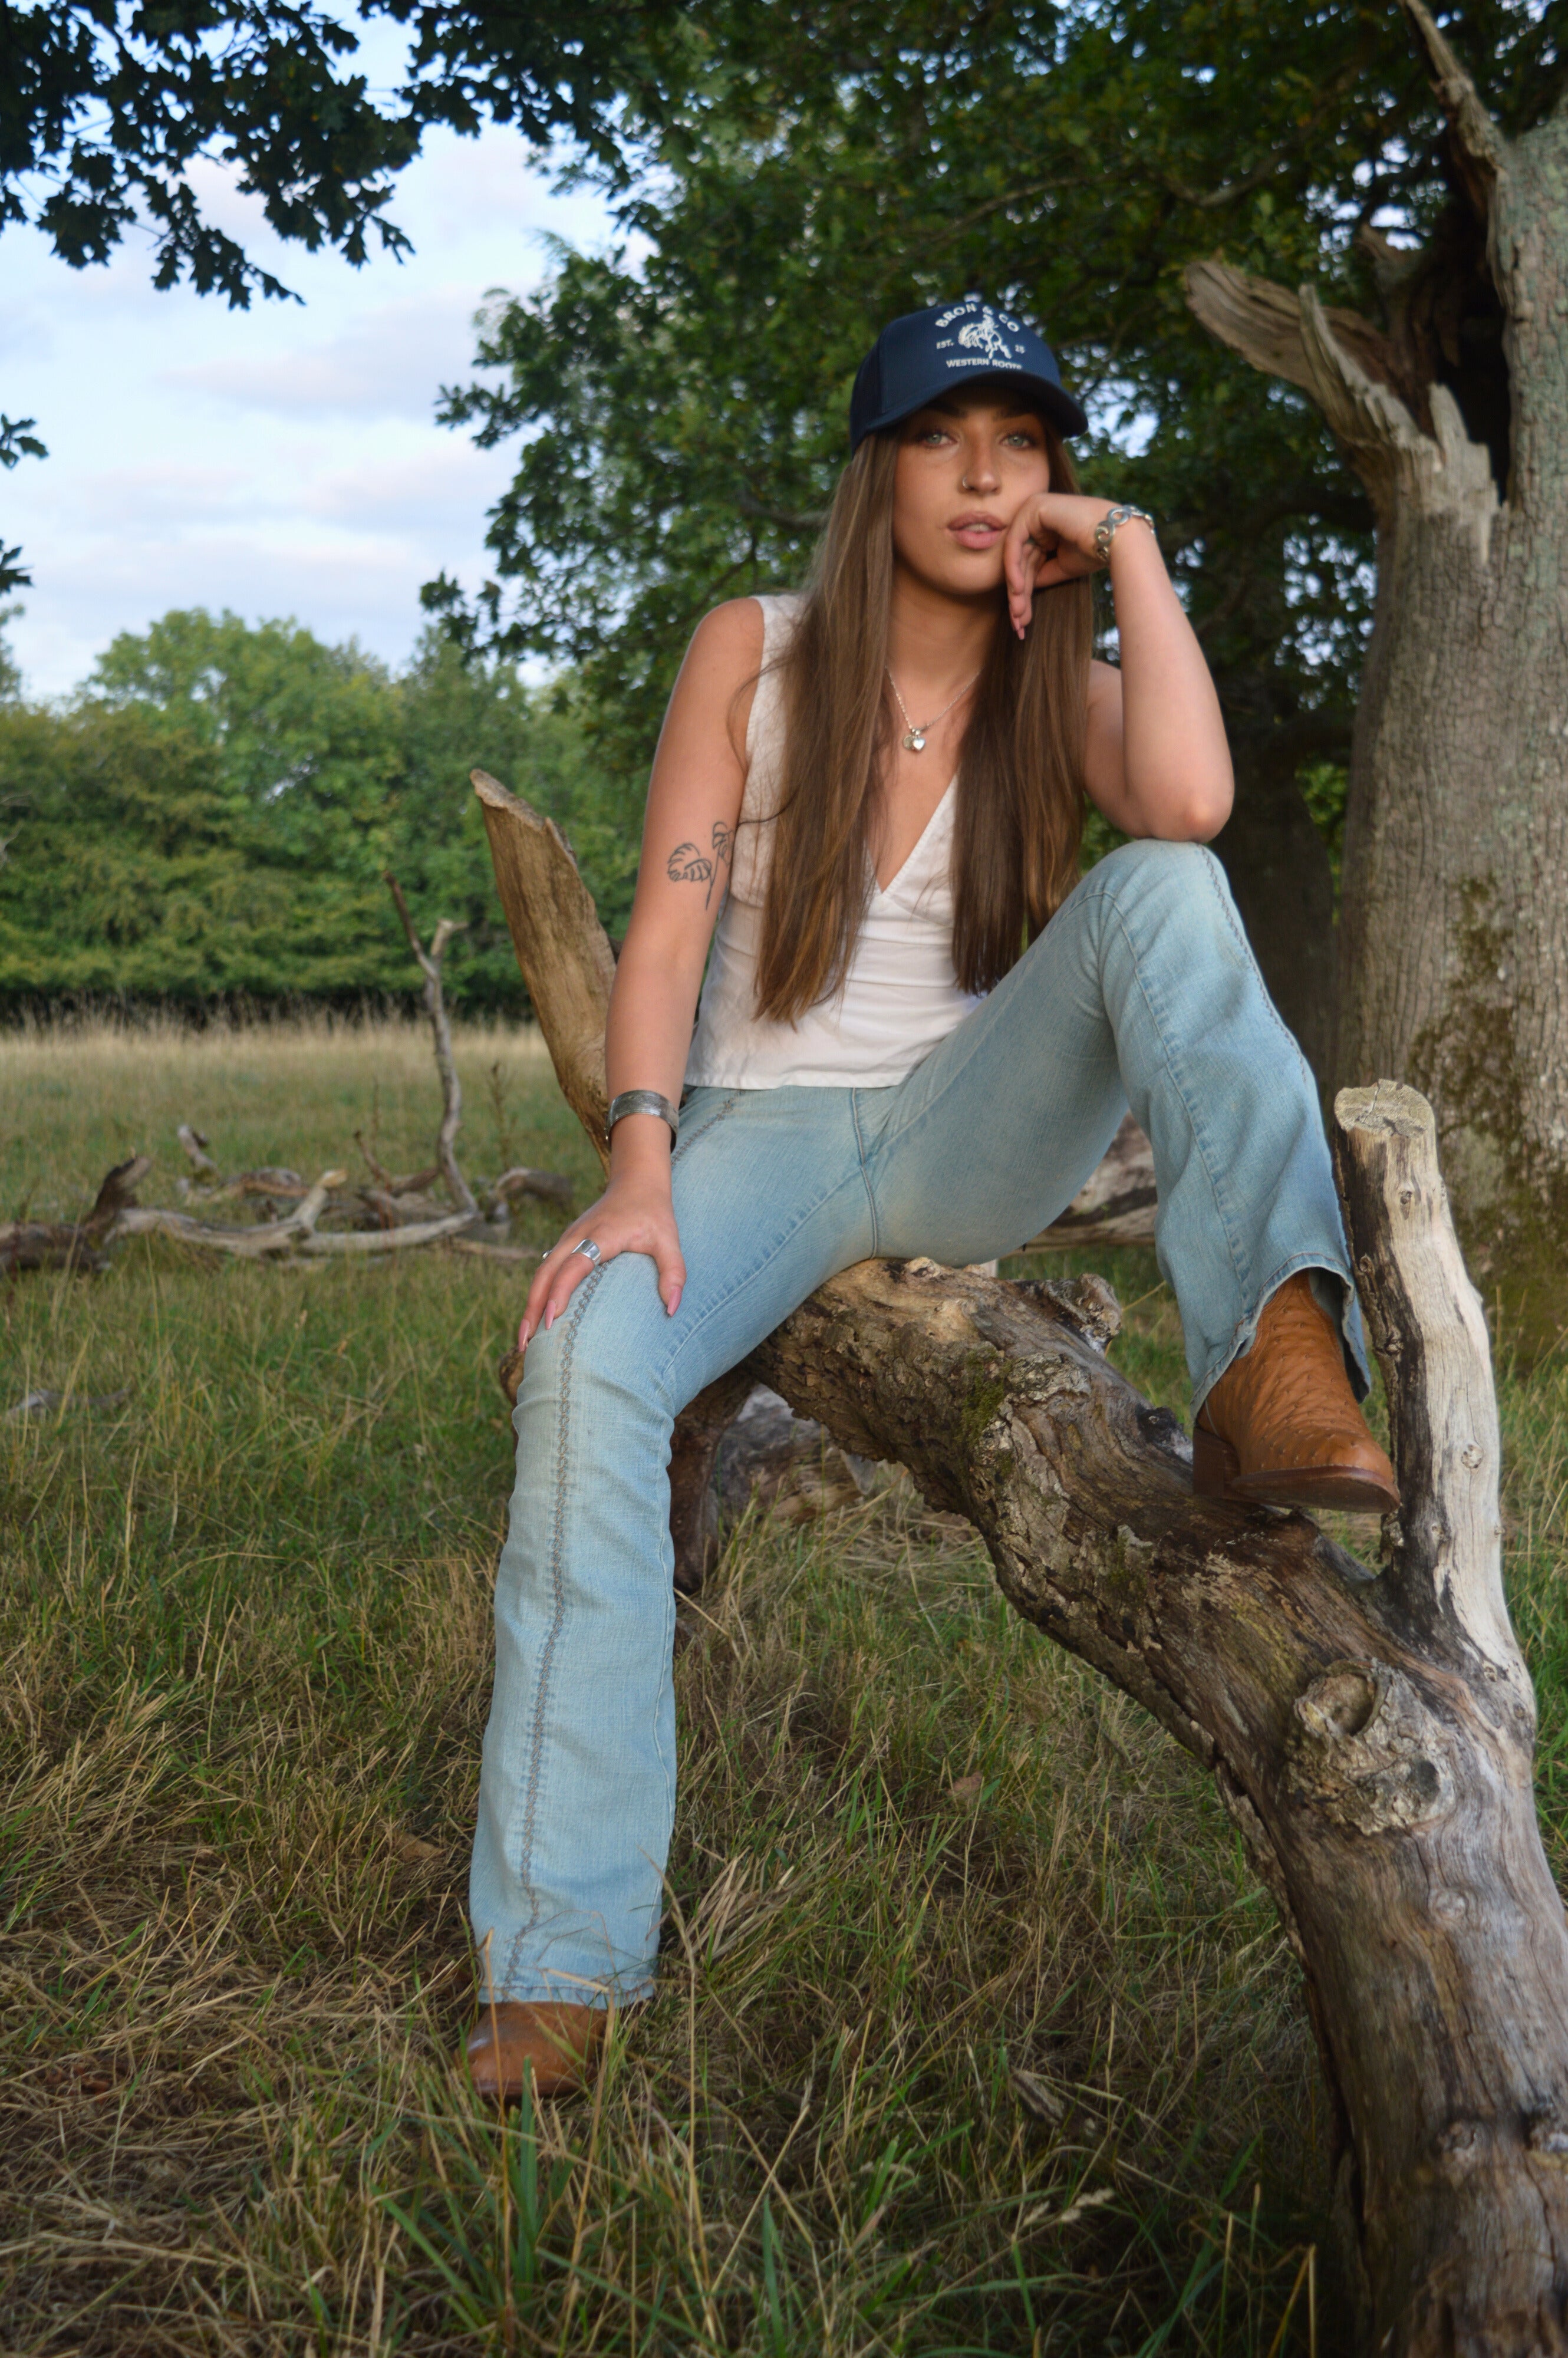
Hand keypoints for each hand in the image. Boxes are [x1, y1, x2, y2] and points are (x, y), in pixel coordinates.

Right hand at [517, 1171, 685, 1349]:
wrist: (636, 1182)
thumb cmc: (654, 1213)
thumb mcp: (670, 1239)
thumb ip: (674, 1272)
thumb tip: (673, 1309)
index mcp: (601, 1235)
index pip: (573, 1266)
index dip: (560, 1292)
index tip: (550, 1320)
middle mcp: (577, 1236)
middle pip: (545, 1274)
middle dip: (533, 1308)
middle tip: (525, 1344)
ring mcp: (567, 1239)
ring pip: (541, 1274)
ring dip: (530, 1305)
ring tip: (523, 1340)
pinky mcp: (566, 1244)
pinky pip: (546, 1271)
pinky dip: (537, 1294)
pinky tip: (536, 1318)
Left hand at [1003, 493, 1147, 637]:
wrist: (1117, 540)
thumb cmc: (1094, 552)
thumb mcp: (1060, 567)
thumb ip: (1039, 573)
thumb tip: (1018, 588)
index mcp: (1045, 526)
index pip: (1027, 562)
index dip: (1023, 593)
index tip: (1021, 621)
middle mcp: (1037, 515)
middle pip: (1021, 561)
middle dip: (1018, 595)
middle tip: (1018, 624)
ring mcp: (1034, 508)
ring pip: (1015, 556)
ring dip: (1016, 589)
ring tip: (1018, 615)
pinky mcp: (1033, 507)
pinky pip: (1015, 543)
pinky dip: (1014, 568)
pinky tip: (1018, 590)